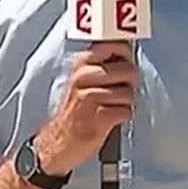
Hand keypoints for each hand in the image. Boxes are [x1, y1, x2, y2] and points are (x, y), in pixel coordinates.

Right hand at [32, 41, 137, 175]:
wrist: (58, 142)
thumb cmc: (74, 112)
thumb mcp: (81, 81)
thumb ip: (101, 65)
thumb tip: (128, 56)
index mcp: (80, 64)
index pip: (113, 46)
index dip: (125, 56)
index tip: (125, 63)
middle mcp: (83, 77)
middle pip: (128, 70)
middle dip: (129, 83)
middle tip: (119, 93)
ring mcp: (91, 97)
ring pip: (129, 93)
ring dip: (125, 103)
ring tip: (110, 108)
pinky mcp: (99, 116)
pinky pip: (126, 111)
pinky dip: (122, 117)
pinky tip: (109, 120)